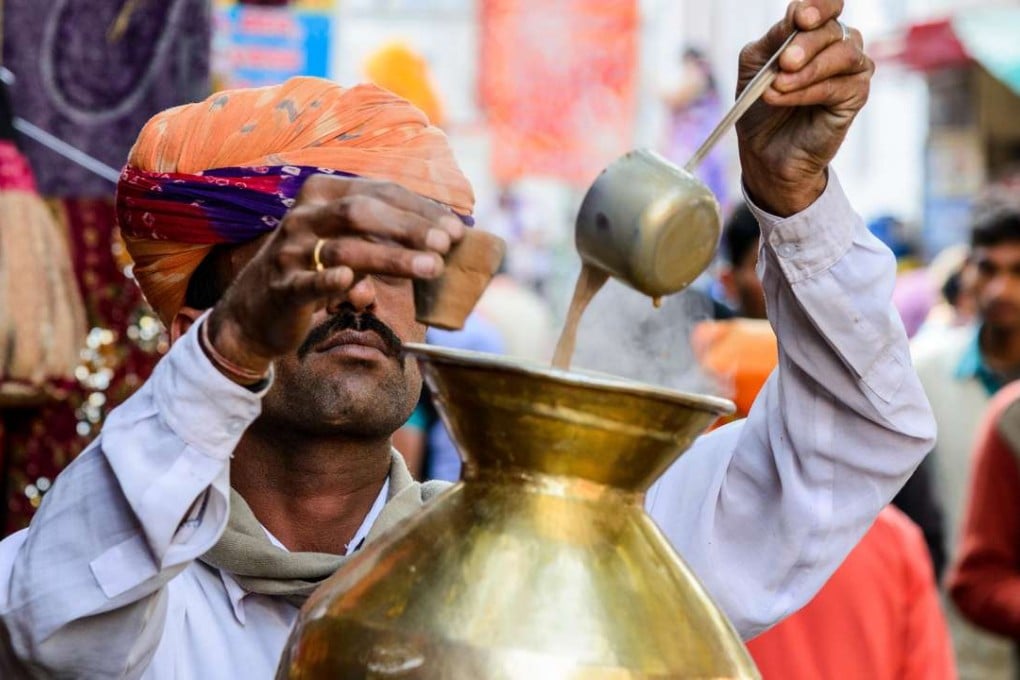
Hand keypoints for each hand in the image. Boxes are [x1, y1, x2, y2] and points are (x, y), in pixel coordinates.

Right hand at [206, 175, 464, 374]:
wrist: (256, 310)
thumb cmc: (315, 268)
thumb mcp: (347, 241)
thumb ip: (385, 234)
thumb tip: (446, 237)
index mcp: (323, 194)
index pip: (378, 192)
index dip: (419, 209)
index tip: (455, 229)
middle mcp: (304, 216)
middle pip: (362, 212)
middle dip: (409, 228)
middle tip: (446, 246)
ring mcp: (289, 251)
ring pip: (344, 249)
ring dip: (391, 258)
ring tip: (430, 268)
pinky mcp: (283, 288)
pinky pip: (308, 282)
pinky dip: (330, 281)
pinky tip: (353, 283)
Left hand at [736, 0, 872, 215]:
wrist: (765, 150)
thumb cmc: (761, 105)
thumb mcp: (756, 65)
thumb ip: (774, 39)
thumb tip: (794, 19)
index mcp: (814, 31)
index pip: (827, 6)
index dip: (817, 6)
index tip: (798, 18)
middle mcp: (838, 44)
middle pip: (831, 29)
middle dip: (804, 44)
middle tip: (783, 63)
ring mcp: (852, 69)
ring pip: (842, 54)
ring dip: (807, 71)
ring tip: (777, 86)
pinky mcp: (856, 96)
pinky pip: (838, 85)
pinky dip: (808, 90)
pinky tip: (784, 97)